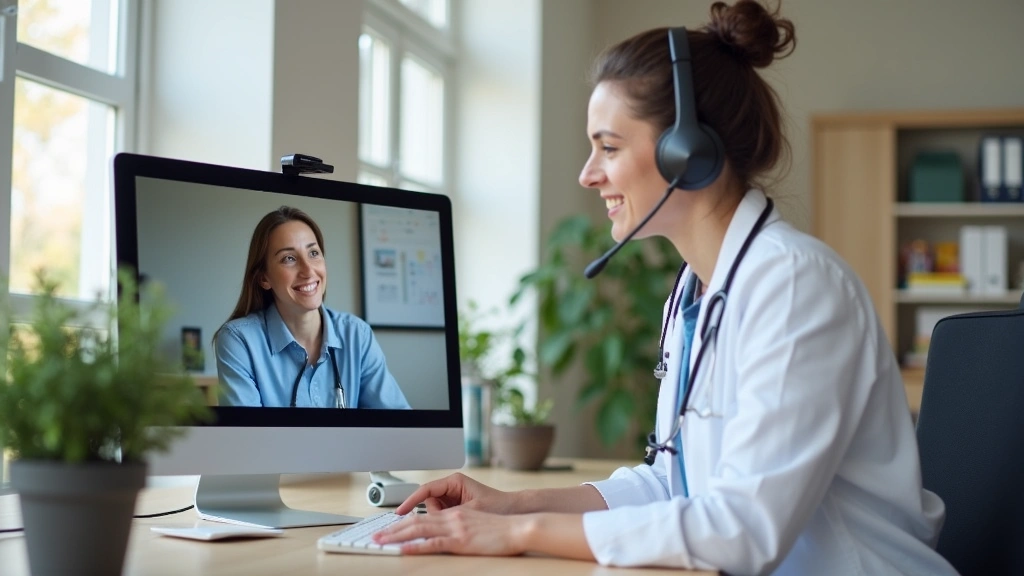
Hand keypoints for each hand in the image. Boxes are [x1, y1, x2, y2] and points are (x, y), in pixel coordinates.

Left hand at [374, 508, 530, 555]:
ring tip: (381, 543)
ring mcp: (456, 529)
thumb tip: (443, 535)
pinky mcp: (462, 541)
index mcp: (455, 514)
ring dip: (397, 537)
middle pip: (416, 521)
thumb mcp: (475, 523)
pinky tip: (405, 550)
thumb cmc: (501, 528)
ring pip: (420, 530)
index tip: (389, 530)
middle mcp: (452, 518)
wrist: (518, 528)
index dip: (403, 523)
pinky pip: (435, 543)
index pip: (423, 516)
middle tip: (376, 538)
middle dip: (393, 530)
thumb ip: (458, 526)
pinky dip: (417, 546)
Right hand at [394, 473, 516, 514]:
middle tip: (425, 522)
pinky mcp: (456, 506)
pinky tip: (451, 526)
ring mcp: (453, 496)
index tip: (400, 511)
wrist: (513, 510)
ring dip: (437, 519)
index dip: (411, 501)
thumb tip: (429, 519)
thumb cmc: (497, 506)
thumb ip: (448, 514)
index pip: (426, 490)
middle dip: (427, 513)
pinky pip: (441, 514)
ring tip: (454, 523)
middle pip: (427, 501)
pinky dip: (442, 521)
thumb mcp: (470, 511)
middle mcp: (452, 487)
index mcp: (455, 481)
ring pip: (433, 510)